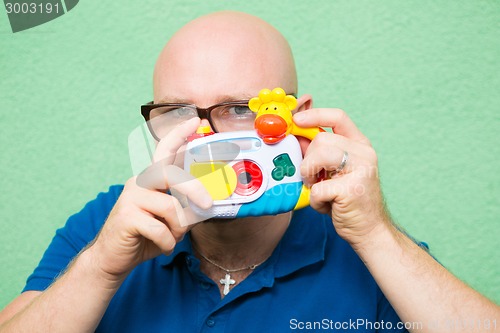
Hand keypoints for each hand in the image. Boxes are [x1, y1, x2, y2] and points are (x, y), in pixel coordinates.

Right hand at [88, 117, 211, 280]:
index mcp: (151, 179)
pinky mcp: (126, 216)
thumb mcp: (170, 218)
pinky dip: (168, 242)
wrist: (113, 258)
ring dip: (179, 228)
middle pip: (171, 174)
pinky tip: (162, 246)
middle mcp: (139, 182)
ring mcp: (131, 197)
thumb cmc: (145, 235)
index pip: (165, 150)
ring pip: (170, 207)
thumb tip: (210, 202)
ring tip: (173, 236)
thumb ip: (185, 206)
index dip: (179, 134)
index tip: (195, 120)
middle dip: (194, 190)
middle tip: (207, 205)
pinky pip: (160, 229)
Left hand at [293, 108, 389, 248]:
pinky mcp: (352, 189)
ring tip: (319, 189)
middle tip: (314, 179)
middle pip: (321, 140)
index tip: (296, 120)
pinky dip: (316, 201)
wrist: (369, 231)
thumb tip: (296, 135)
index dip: (315, 115)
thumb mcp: (333, 172)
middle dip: (308, 160)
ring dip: (310, 176)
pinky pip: (318, 187)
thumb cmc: (347, 201)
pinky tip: (328, 206)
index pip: (338, 117)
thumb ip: (318, 152)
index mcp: (360, 145)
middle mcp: (364, 153)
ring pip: (319, 156)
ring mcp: (361, 170)